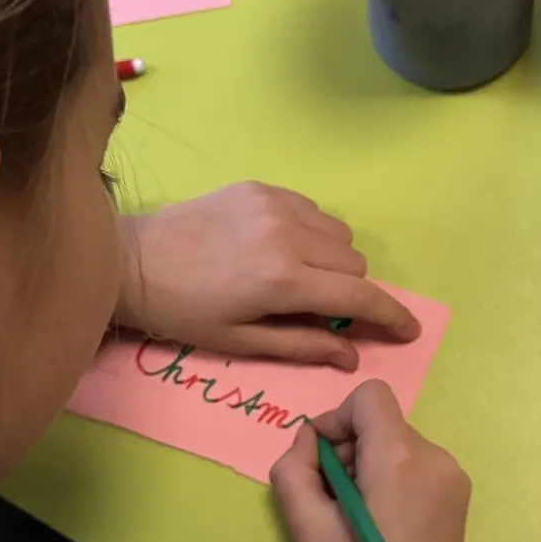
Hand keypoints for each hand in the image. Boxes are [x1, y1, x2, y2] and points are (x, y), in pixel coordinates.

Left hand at [115, 182, 420, 370]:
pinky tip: (280, 246)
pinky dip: (312, 232)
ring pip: (340, 234)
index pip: (360, 296)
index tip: (408, 330)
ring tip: (299, 275)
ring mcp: (276, 204)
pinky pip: (314, 210)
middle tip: (321, 308)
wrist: (132, 261)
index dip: (391, 315)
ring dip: (333, 259)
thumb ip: (303, 345)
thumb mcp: (242, 342)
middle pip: (356, 264)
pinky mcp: (262, 187)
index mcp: (283, 280)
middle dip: (350, 291)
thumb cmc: (184, 313)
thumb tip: (352, 355)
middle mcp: (289, 235)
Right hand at [270, 381, 470, 541]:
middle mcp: (436, 458)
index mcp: (401, 457)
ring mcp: (454, 479)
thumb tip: (309, 439)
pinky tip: (381, 526)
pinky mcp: (460, 501)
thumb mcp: (303, 523)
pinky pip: (417, 469)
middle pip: (382, 424)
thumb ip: (294, 465)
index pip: (370, 396)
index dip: (337, 418)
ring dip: (370, 468)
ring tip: (355, 519)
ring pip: (399, 447)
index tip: (320, 460)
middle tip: (331, 500)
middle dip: (349, 450)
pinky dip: (393, 482)